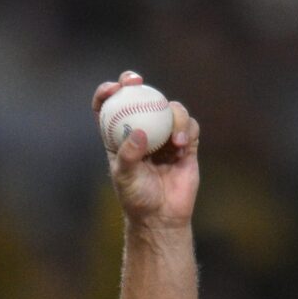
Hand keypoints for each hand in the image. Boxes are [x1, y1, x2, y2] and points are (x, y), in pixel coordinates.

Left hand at [94, 71, 199, 227]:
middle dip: (134, 82)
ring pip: (169, 109)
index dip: (108, 91)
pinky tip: (181, 148)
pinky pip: (189, 126)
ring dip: (173, 117)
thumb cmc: (137, 198)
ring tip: (174, 142)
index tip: (114, 88)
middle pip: (138, 95)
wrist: (162, 216)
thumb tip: (139, 132)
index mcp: (118, 135)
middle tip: (137, 82)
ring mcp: (164, 134)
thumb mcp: (125, 178)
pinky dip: (186, 131)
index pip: (108, 106)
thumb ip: (129, 155)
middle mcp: (142, 129)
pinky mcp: (185, 142)